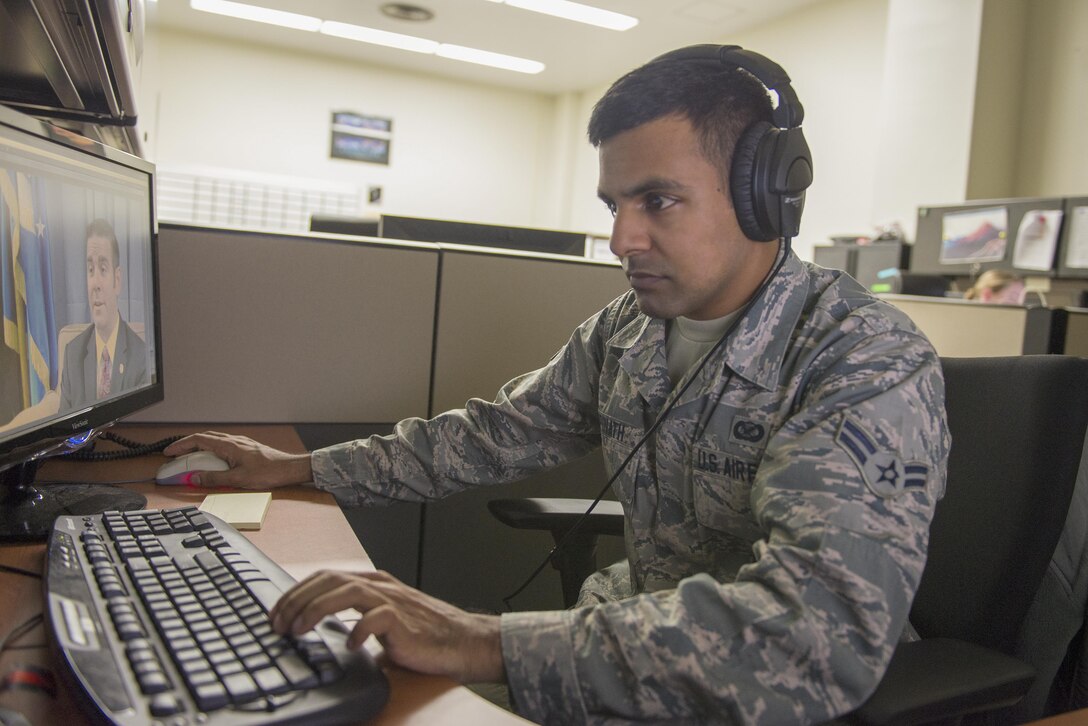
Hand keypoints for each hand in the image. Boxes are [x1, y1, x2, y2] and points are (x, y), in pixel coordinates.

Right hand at [163, 431, 311, 488]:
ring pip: (213, 441)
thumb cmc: (268, 472)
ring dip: (199, 447)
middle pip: (204, 438)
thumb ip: (214, 478)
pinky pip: (223, 445)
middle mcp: (233, 440)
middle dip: (186, 446)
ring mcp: (240, 443)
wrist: (289, 468)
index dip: (181, 445)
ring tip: (189, 459)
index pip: (198, 440)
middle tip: (175, 456)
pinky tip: (211, 459)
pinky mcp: (245, 448)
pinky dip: (211, 450)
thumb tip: (195, 477)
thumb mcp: (238, 479)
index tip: (169, 452)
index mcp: (228, 445)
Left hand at [270, 570, 504, 683]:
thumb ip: (356, 619)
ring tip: (299, 629)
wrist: (461, 641)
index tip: (277, 612)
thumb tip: (322, 634)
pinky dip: (358, 629)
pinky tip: (348, 644)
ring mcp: (392, 601)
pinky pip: (376, 618)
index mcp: (373, 583)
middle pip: (329, 580)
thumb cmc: (423, 633)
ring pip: (347, 591)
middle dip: (297, 600)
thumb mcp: (382, 621)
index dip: (296, 592)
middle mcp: (380, 586)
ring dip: (316, 609)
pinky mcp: (404, 621)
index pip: (325, 577)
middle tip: (278, 623)